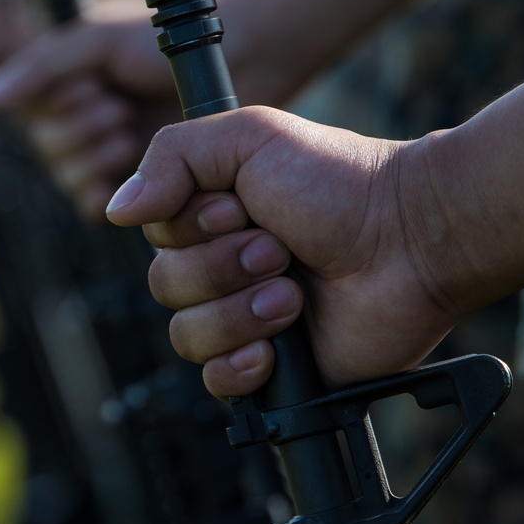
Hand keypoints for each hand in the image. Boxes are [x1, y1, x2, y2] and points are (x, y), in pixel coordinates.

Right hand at [0, 0, 178, 219]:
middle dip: (80, 127)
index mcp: (64, 81)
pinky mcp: (134, 183)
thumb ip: (45, 65)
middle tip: (118, 106)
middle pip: (47, 147)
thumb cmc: (163, 40)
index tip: (90, 83)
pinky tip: (127, 167)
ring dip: (97, 152)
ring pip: (68, 176)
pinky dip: (105, 190)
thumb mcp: (99, 39)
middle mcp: (78, 119)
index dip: (55, 104)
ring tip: (129, 125)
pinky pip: (94, 203)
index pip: (29, 110)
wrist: (231, 63)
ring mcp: (105, 153)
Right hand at [105, 107, 461, 392]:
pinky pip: (218, 386)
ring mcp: (247, 319)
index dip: (190, 229)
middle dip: (222, 269)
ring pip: (186, 337)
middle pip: (164, 287)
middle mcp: (224, 266)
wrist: (409, 240)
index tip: (239, 209)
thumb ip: (171, 156)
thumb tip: (115, 209)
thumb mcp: (248, 137)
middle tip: (280, 251)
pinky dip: (240, 366)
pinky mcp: (275, 370)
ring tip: (294, 295)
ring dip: (240, 313)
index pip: (153, 235)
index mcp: (213, 214)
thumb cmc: (340, 181)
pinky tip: (275, 349)